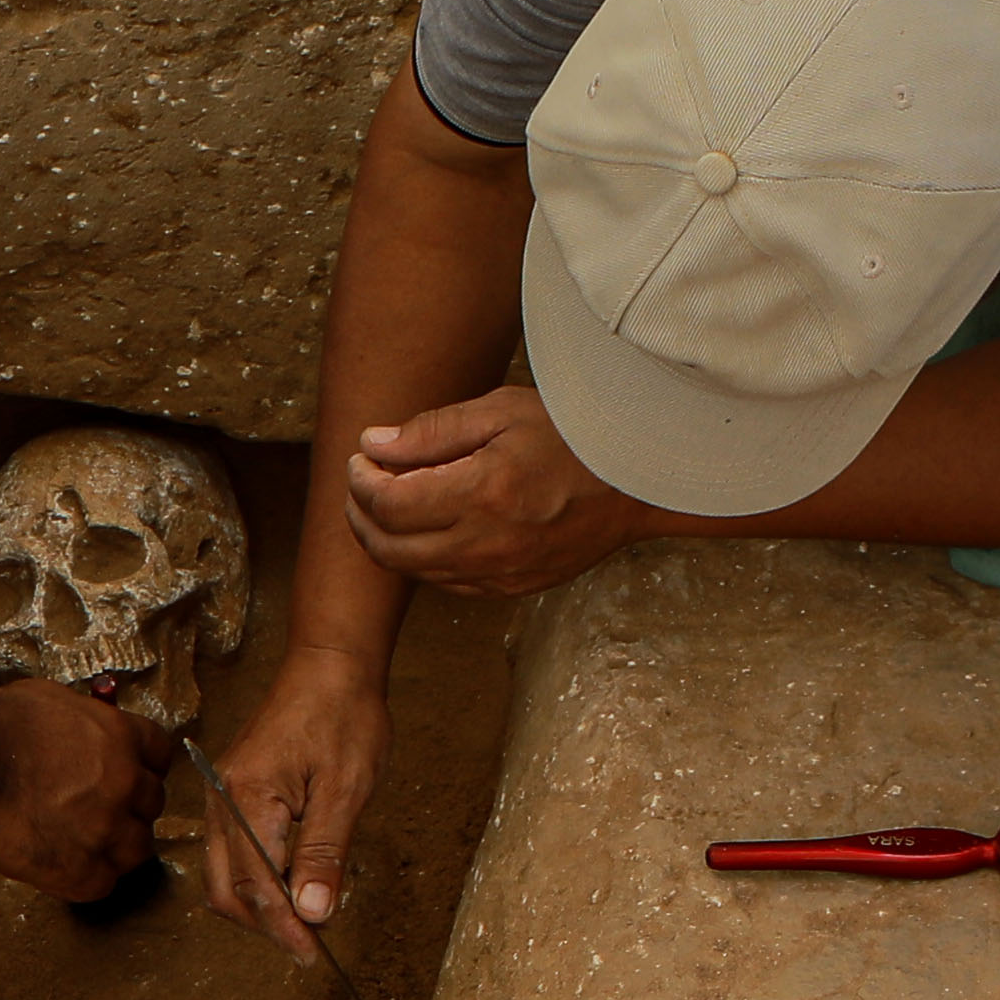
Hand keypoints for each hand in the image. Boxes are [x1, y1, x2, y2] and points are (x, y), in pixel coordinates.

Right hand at [0, 675, 159, 905]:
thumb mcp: (53, 701)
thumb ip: (82, 724)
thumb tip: (80, 735)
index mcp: (121, 737)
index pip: (160, 756)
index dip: (142, 768)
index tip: (127, 777)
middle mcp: (124, 784)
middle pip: (152, 805)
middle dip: (129, 809)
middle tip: (98, 813)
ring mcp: (106, 829)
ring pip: (137, 850)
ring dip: (116, 848)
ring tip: (84, 846)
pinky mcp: (80, 870)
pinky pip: (103, 884)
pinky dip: (87, 879)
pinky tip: (63, 866)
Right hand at [197, 646, 388, 947]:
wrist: (329, 666)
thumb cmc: (343, 715)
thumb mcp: (346, 789)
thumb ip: (325, 854)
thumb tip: (314, 913)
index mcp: (247, 797)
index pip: (257, 884)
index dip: (284, 927)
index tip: (312, 954)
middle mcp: (221, 801)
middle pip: (227, 890)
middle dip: (266, 924)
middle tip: (310, 946)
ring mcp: (221, 798)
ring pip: (224, 876)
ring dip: (260, 906)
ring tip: (307, 918)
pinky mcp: (231, 795)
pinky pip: (232, 853)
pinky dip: (258, 879)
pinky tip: (293, 884)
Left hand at [339, 383, 657, 598]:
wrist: (639, 482)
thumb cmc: (574, 434)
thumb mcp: (503, 412)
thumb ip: (432, 431)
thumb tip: (373, 446)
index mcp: (482, 493)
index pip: (388, 504)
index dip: (361, 482)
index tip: (362, 459)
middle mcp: (487, 543)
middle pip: (389, 547)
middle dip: (360, 514)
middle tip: (362, 483)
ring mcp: (500, 573)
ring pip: (413, 570)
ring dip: (386, 539)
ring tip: (387, 502)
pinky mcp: (512, 588)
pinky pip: (446, 583)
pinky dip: (422, 560)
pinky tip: (427, 528)